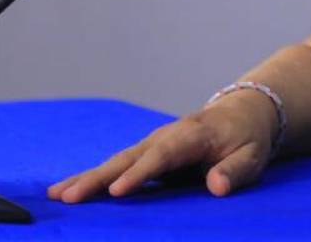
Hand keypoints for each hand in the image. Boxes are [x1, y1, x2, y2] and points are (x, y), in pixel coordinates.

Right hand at [47, 90, 277, 201]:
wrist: (242, 113)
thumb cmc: (247, 138)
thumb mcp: (252, 156)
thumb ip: (235, 171)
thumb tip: (216, 186)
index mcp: (191, 136)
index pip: (162, 156)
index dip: (139, 174)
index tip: (116, 192)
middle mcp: (165, 136)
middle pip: (128, 157)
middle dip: (98, 177)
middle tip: (68, 196)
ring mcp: (153, 143)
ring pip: (117, 160)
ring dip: (88, 177)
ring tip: (58, 194)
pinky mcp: (147, 154)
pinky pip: (118, 165)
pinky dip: (93, 177)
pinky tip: (69, 190)